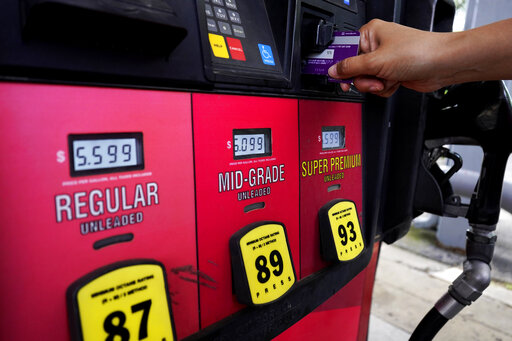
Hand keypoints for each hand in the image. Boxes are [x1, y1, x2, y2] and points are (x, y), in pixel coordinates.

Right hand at [328, 19, 451, 96]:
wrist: (443, 64)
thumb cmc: (418, 52)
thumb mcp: (376, 61)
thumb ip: (350, 68)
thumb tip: (333, 70)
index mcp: (370, 34)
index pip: (344, 49)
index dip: (339, 64)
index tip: (332, 74)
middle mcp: (376, 46)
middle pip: (354, 69)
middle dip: (363, 79)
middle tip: (371, 78)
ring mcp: (384, 61)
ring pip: (365, 81)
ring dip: (375, 85)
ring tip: (387, 79)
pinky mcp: (392, 74)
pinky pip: (377, 86)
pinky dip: (385, 88)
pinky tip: (395, 82)